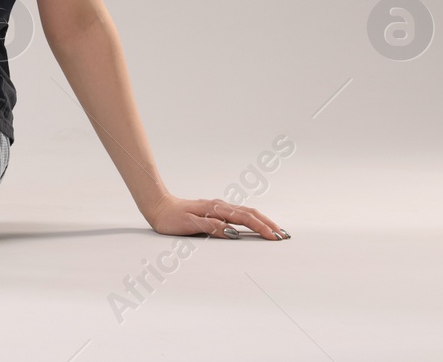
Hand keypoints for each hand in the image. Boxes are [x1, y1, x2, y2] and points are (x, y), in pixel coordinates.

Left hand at [143, 193, 289, 240]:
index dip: (261, 227)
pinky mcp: (216, 211)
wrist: (159, 206)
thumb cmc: (171, 219)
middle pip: (250, 213)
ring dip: (262, 221)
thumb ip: (210, 227)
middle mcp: (220, 206)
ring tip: (276, 231)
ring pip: (246, 212)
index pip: (244, 218)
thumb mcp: (188, 225)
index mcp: (215, 209)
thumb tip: (231, 232)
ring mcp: (218, 207)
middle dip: (268, 224)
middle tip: (283, 235)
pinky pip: (238, 214)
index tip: (274, 237)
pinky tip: (256, 225)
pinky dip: (252, 219)